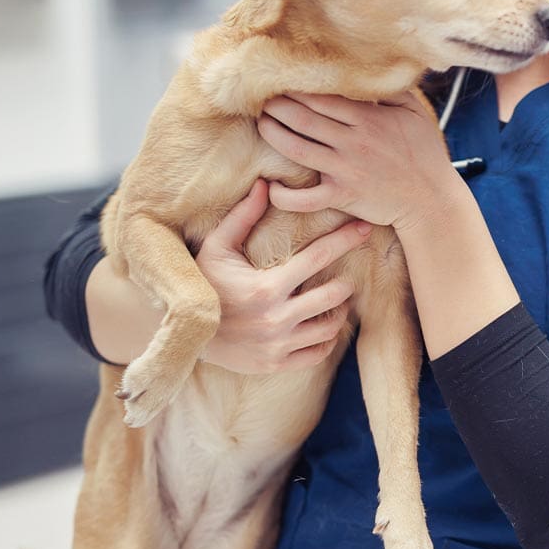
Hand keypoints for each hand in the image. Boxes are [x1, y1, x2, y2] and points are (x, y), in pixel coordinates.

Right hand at [196, 179, 371, 373]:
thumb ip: (243, 217)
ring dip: (339, 311)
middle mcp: (276, 318)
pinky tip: (324, 326)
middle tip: (347, 276)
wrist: (184, 334)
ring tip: (337, 300)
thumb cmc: (203, 283)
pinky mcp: (275, 364)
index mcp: (266, 287)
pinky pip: (317, 354)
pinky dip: (327, 340)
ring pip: (329, 328)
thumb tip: (264, 184)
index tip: (364, 229)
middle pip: (333, 296)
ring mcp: (277, 345)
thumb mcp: (217, 248)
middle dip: (346, 283)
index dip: (344, 239)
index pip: (318, 257)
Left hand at [256, 92, 455, 231]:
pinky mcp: (343, 197)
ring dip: (273, 135)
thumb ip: (391, 90)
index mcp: (368, 118)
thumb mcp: (414, 113)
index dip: (297, 88)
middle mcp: (353, 141)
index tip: (282, 81)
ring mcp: (345, 170)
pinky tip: (271, 186)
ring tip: (262, 124)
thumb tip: (372, 70)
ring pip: (297, 149)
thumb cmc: (424, 154)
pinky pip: (306, 198)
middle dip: (278, 106)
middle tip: (262, 99)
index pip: (323, 97)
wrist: (431, 199)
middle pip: (303, 118)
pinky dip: (285, 194)